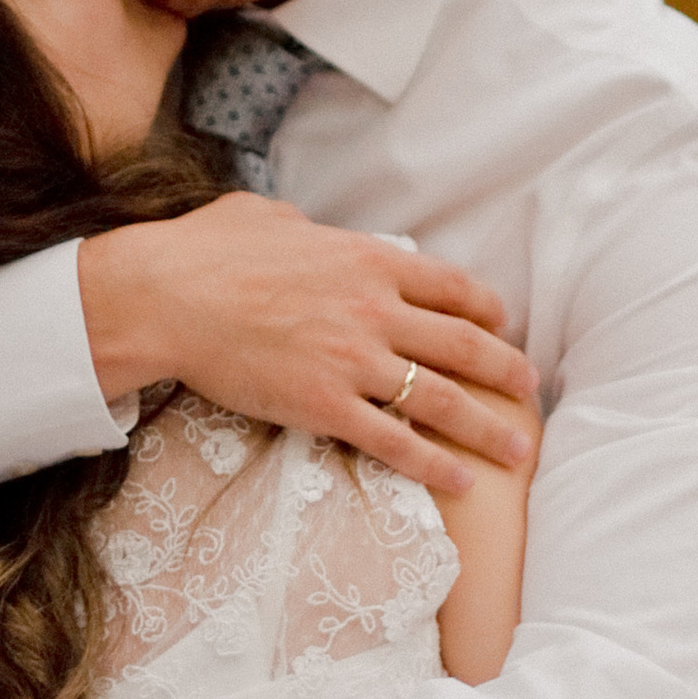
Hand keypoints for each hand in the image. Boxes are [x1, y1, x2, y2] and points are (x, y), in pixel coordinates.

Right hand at [77, 199, 536, 494]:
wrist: (166, 298)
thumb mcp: (268, 217)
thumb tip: (305, 228)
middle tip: (531, 391)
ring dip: (488, 427)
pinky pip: (395, 442)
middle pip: (465, 345)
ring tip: (518, 448)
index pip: (451, 286)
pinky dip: (434, 465)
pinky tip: (461, 481)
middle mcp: (376, 310)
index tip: (503, 325)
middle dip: (507, 372)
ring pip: (444, 399)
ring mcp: (355, 361)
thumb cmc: (205, 252)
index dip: (487, 309)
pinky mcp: (326, 406)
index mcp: (369, 260)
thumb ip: (303, 227)